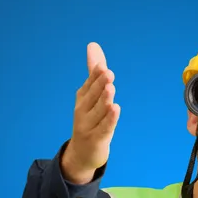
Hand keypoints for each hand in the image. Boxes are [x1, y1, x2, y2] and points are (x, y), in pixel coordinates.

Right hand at [61, 42, 120, 183]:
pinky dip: (109, 119)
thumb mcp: (91, 95)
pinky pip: (104, 128)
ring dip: (104, 100)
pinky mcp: (97, 139)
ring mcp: (88, 126)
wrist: (82, 153)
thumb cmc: (89, 120)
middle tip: (108, 73)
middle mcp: (82, 111)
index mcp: (82, 98)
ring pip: (98, 111)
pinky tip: (115, 109)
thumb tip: (93, 45)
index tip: (103, 67)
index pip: (89, 85)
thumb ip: (93, 72)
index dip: (95, 76)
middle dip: (100, 85)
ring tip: (111, 89)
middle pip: (93, 96)